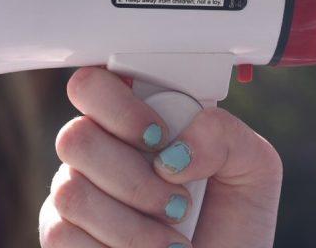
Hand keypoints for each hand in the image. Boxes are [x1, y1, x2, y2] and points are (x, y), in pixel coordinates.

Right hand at [39, 66, 281, 246]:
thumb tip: (175, 150)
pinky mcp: (63, 239)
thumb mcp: (254, 167)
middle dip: (134, 177)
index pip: (95, 82)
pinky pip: (61, 236)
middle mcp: (99, 151)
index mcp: (140, 117)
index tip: (160, 135)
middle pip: (74, 137)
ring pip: (70, 192)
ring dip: (133, 223)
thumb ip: (224, 135)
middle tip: (178, 202)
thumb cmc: (235, 221)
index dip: (119, 105)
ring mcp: (76, 196)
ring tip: (172, 237)